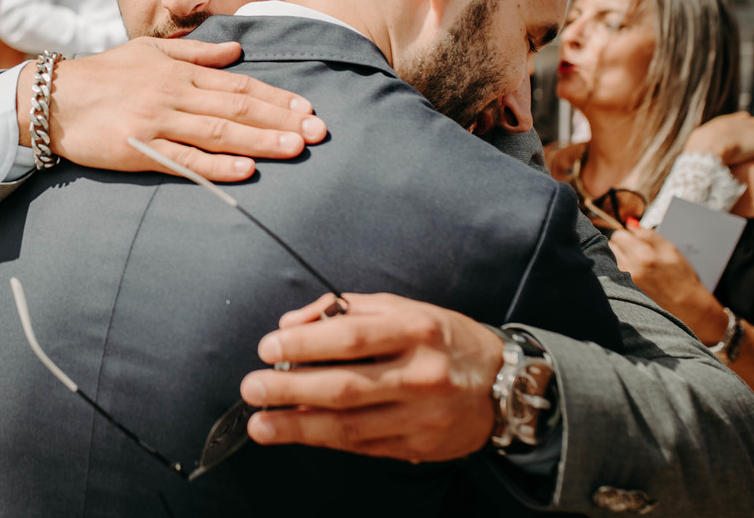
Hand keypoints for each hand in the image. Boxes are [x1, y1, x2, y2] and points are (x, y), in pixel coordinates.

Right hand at [29, 38, 327, 181]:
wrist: (52, 98)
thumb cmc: (103, 74)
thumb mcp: (149, 51)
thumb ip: (195, 52)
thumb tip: (236, 51)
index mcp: (180, 71)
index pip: (239, 85)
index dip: (277, 97)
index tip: (308, 108)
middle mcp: (175, 94)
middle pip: (239, 108)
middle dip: (282, 120)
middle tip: (319, 133)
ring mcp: (159, 122)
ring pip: (220, 132)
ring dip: (261, 141)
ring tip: (295, 149)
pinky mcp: (140, 149)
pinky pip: (185, 159)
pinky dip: (217, 165)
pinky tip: (245, 170)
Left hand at [240, 292, 503, 461]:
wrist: (501, 384)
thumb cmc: (440, 339)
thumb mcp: (401, 308)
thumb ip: (345, 310)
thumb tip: (292, 323)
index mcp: (416, 330)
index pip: (351, 337)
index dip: (304, 343)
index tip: (268, 347)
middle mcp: (421, 374)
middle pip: (345, 386)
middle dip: (290, 388)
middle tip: (252, 387)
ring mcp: (421, 416)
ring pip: (350, 425)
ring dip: (297, 426)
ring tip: (261, 423)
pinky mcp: (419, 445)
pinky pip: (362, 445)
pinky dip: (325, 440)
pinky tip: (296, 433)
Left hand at [609, 224, 727, 342]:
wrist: (687, 308)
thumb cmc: (682, 279)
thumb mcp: (671, 251)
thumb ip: (648, 235)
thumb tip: (630, 223)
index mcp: (645, 256)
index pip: (621, 234)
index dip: (628, 235)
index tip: (635, 240)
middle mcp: (631, 269)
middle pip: (612, 245)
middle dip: (622, 245)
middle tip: (637, 253)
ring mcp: (624, 281)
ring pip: (611, 258)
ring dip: (620, 257)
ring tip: (638, 266)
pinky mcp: (622, 290)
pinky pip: (613, 271)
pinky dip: (620, 269)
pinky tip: (635, 275)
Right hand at [683, 112, 753, 168]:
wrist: (708, 153)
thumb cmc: (698, 151)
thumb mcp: (696, 142)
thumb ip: (703, 142)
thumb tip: (697, 149)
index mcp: (728, 120)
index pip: (741, 121)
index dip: (742, 133)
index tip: (741, 147)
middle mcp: (745, 120)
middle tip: (753, 156)